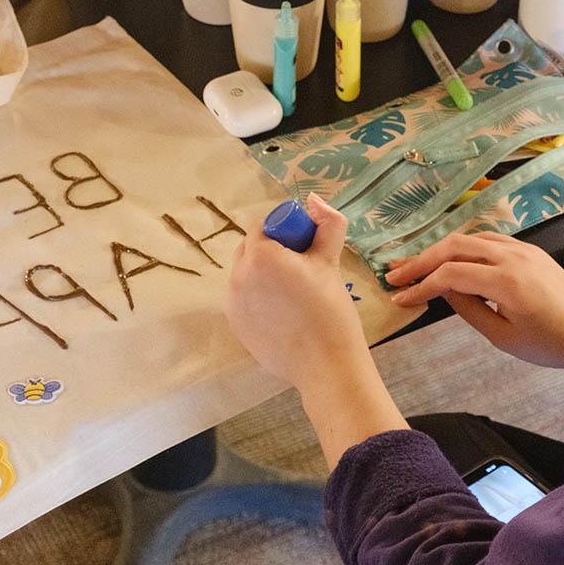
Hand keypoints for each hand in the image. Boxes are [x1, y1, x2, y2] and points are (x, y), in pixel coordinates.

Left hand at [226, 194, 407, 468]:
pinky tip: (284, 313)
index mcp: (260, 255)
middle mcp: (238, 275)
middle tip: (301, 268)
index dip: (284, 230)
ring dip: (264, 273)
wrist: (325, 365)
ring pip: (245, 274)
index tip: (305, 246)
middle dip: (272, 249)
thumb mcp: (331, 262)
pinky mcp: (235, 324)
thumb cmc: (331, 310)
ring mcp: (233, 302)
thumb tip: (313, 199)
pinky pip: (244, 298)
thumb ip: (327, 224)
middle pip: (250, 247)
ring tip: (294, 293)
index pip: (263, 225)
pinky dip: (259, 297)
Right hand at [386, 232, 563, 382]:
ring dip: (439, 250)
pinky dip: (462, 248)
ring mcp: (522, 248)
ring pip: (469, 238)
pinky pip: (487, 240)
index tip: (398, 297)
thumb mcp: (502, 336)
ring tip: (414, 265)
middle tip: (394, 274)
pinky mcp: (528, 249)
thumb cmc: (548, 344)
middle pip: (454, 246)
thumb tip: (440, 291)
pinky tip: (447, 259)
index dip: (421, 285)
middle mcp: (512, 256)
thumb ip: (468, 309)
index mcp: (506, 282)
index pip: (450, 275)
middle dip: (421, 259)